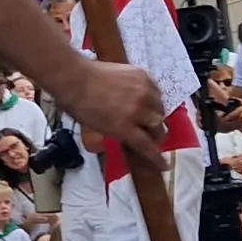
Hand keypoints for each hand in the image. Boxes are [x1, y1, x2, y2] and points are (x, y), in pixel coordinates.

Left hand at [49, 60, 167, 159]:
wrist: (77, 79)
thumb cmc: (82, 106)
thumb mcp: (102, 129)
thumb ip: (122, 133)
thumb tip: (134, 136)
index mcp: (124, 127)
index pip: (148, 147)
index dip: (157, 158)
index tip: (164, 165)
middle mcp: (138, 110)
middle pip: (159, 127)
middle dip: (156, 134)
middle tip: (151, 134)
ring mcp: (143, 91)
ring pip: (161, 108)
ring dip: (156, 115)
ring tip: (148, 114)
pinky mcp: (143, 76)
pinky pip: (156, 91)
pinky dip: (153, 97)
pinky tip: (145, 98)